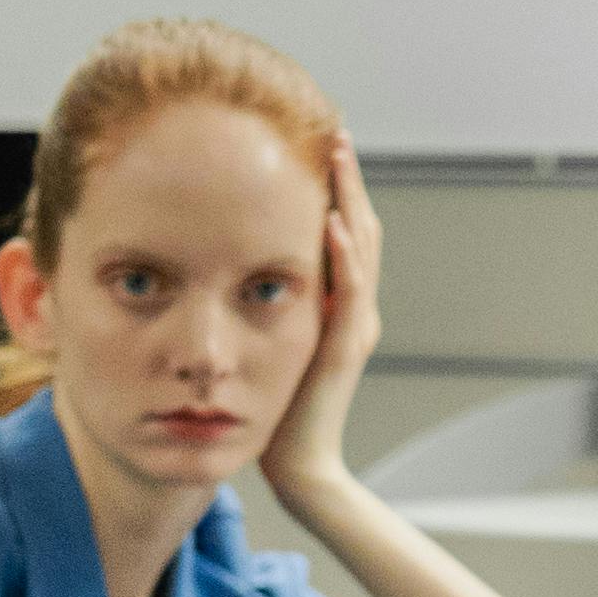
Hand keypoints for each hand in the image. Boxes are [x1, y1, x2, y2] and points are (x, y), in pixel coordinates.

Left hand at [269, 127, 390, 505]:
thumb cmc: (276, 409)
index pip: (345, 232)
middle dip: (347, 180)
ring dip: (350, 201)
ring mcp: (355, 327)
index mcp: (341, 305)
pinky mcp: (344, 348)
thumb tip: (234, 263)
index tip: (318, 145)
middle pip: (362, 229)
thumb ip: (266, 302)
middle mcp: (357, 309)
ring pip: (363, 250)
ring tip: (337, 159)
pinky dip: (344, 256)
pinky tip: (332, 224)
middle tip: (333, 133)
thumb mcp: (270, 342)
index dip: (337, 189)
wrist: (297, 463)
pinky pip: (350, 293)